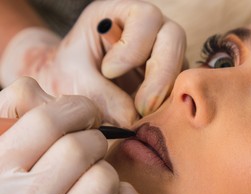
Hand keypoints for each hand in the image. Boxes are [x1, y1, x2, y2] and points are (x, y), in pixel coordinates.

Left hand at [0, 0, 185, 125]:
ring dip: (166, 94)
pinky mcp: (169, 80)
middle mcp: (151, 30)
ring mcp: (164, 56)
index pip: (146, 18)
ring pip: (181, 68)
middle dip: (160, 74)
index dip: (133, 46)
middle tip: (142, 107)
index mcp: (124, 14)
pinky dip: (167, 107)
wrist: (71, 86)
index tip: (109, 71)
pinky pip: (178, 91)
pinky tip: (149, 120)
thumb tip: (131, 120)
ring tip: (143, 117)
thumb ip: (100, 95)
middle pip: (174, 39)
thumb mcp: (73, 78)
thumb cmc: (68, 72)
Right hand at [0, 77, 143, 193]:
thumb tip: (56, 98)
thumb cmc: (8, 184)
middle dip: (93, 139)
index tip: (84, 115)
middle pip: (79, 149)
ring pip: (104, 180)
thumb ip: (18, 108)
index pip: (47, 121)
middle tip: (86, 149)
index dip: (78, 108)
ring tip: (88, 179)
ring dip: (105, 171)